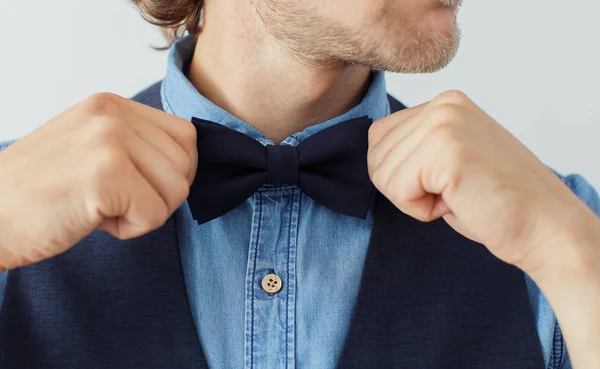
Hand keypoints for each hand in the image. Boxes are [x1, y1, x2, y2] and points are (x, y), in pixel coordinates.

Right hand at [0, 93, 197, 270]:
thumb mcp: (89, 147)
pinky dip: (132, 229)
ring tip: (104, 210)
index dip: (175, 171)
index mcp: (111, 104)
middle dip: (162, 195)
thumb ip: (135, 144)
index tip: (142, 188)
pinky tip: (96, 221)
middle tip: (118, 203)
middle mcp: (112, 114)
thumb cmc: (39, 192)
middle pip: (186, 163)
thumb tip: (186, 162)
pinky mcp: (106, 175)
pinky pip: (154, 214)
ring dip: (148, 212)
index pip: (185, 135)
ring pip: (177, 190)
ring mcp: (109, 141)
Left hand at [367, 90, 595, 274]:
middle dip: (404, 187)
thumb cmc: (494, 201)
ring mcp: (444, 123)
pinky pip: (398, 189)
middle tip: (451, 192)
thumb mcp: (445, 160)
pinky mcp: (446, 149)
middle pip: (375, 155)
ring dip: (413, 199)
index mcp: (444, 103)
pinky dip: (420, 209)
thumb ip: (413, 145)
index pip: (378, 136)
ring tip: (456, 195)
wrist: (543, 226)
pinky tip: (456, 202)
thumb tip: (372, 152)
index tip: (442, 182)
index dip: (400, 173)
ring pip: (382, 174)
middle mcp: (443, 104)